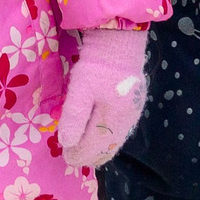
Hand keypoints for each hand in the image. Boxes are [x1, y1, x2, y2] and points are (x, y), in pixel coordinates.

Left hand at [57, 26, 148, 168]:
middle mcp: (127, 121)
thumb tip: (67, 143)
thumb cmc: (97, 65)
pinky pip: (119, 132)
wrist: (119, 42)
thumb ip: (74, 117)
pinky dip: (107, 139)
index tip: (65, 157)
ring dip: (98, 149)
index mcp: (115, 119)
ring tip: (83, 151)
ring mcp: (133, 114)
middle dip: (89, 155)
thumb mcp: (81, 89)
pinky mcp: (133, 106)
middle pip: (107, 148)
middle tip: (72, 157)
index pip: (95, 147)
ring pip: (115, 142)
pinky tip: (98, 137)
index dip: (80, 155)